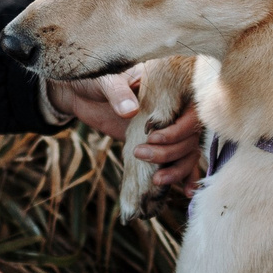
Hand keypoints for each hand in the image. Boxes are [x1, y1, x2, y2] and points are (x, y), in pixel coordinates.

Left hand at [49, 72, 204, 188]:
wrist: (81, 93)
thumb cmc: (95, 80)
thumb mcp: (105, 80)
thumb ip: (118, 93)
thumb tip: (131, 111)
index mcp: (168, 88)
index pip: (190, 111)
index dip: (177, 129)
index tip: (152, 137)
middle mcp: (173, 110)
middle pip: (189, 137)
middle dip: (169, 152)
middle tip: (141, 154)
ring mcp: (166, 129)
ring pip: (187, 152)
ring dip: (177, 169)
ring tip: (157, 180)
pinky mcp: (156, 144)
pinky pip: (177, 160)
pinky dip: (184, 176)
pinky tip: (186, 192)